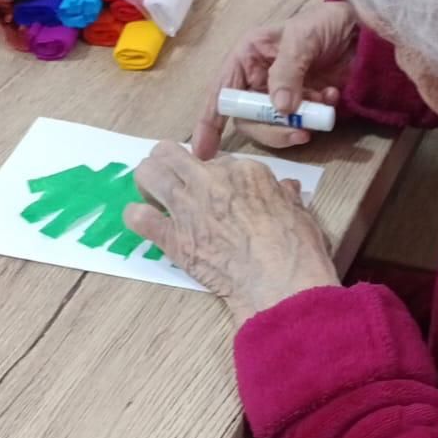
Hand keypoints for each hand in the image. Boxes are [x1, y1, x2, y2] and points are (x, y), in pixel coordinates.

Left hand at [125, 142, 339, 327]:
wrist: (279, 284)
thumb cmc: (297, 250)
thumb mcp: (299, 214)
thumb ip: (285, 197)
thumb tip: (286, 190)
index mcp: (244, 171)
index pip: (218, 160)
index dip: (215, 174)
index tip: (219, 190)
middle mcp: (210, 181)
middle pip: (171, 153)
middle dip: (169, 163)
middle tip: (174, 182)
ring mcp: (187, 208)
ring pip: (148, 173)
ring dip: (148, 182)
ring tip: (154, 196)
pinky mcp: (173, 238)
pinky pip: (138, 218)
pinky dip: (137, 218)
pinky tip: (144, 222)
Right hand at [193, 0, 358, 159]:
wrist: (363, 31)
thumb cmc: (325, 23)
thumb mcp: (302, 38)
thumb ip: (287, 71)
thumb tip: (279, 109)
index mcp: (248, 57)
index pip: (222, 93)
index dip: (210, 122)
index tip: (203, 152)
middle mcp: (259, 79)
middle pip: (249, 119)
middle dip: (271, 130)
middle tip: (299, 134)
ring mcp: (282, 95)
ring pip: (275, 127)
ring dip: (297, 126)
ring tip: (320, 115)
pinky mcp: (304, 106)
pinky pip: (302, 124)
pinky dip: (317, 119)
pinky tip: (331, 99)